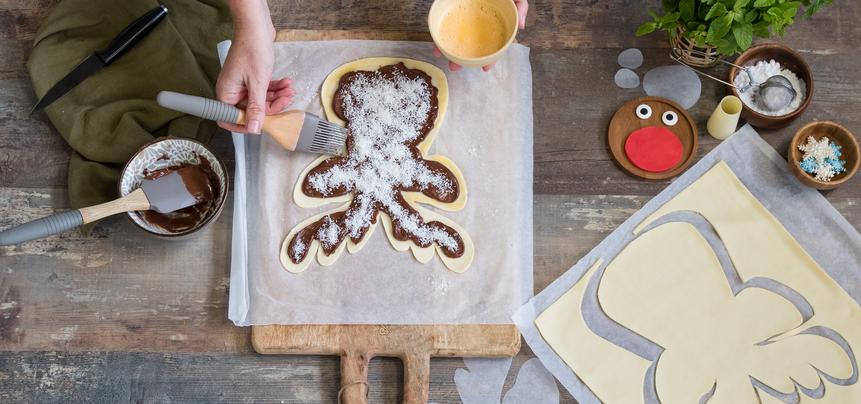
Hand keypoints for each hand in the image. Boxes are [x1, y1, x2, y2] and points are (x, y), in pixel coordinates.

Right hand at [217, 1, 293, 133]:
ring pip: (260, 99)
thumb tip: (254, 128)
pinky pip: (263, 89)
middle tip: (286, 99)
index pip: (231, 119)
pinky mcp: (251, 77)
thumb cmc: (252, 50)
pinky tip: (286, 83)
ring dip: (277, 96)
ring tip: (290, 89)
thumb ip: (256, 108)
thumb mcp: (257, 83)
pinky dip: (275, 87)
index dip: (247, 125)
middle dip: (271, 106)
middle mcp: (232, 91)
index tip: (264, 125)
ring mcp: (242, 84)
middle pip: (251, 110)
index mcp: (226, 94)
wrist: (256, 27)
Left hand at [435, 0, 527, 71]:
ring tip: (440, 56)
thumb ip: (521, 6)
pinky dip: (439, 33)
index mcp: (493, 22)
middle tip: (455, 68)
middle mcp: (479, 22)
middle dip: (462, 59)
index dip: (490, 58)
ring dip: (447, 49)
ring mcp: (464, 16)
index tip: (485, 69)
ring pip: (456, 37)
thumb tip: (521, 26)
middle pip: (471, 45)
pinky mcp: (452, 8)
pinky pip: (444, 22)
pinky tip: (436, 41)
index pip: (492, 45)